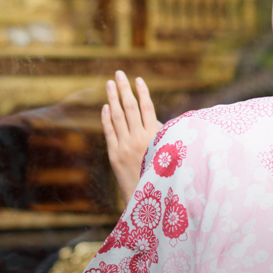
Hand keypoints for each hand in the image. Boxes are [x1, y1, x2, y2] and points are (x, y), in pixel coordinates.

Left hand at [101, 70, 161, 203]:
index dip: (142, 92)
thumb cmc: (162, 174)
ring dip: (112, 98)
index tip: (137, 79)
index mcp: (154, 136)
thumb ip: (160, 132)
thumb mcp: (167, 151)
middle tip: (119, 73)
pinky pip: (109, 132)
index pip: (147, 107)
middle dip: (124, 89)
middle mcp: (139, 139)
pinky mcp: (114, 155)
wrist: (149, 199)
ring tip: (109, 84)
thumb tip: (151, 116)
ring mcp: (124, 147)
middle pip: (129, 108)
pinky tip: (105, 107)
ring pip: (117, 117)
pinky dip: (106, 119)